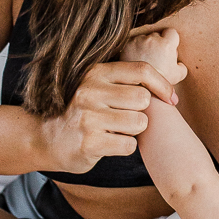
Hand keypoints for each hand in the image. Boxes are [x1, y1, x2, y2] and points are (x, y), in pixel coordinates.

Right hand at [37, 59, 177, 173]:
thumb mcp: (97, 88)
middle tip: (126, 118)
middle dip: (142, 112)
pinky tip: (108, 144)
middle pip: (143, 98)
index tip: (171, 99)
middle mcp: (90, 91)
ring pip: (139, 123)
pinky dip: (125, 147)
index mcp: (95, 73)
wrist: (47, 140)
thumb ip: (125, 82)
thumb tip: (170, 91)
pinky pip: (129, 145)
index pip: (141, 70)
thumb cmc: (84, 113)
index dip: (162, 85)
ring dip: (133, 131)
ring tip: (115, 131)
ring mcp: (88, 117)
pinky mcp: (90, 143)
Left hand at [121, 29, 187, 86]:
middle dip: (157, 44)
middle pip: (157, 35)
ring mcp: (138, 41)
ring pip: (144, 39)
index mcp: (166, 44)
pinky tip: (136, 60)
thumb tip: (179, 63)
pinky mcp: (127, 45)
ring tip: (145, 60)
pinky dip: (134, 49)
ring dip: (145, 46)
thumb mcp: (179, 76)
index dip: (171, 39)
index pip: (171, 32)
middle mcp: (152, 39)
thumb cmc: (160, 83)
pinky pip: (133, 43)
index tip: (168, 48)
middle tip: (156, 58)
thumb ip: (182, 66)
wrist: (139, 87)